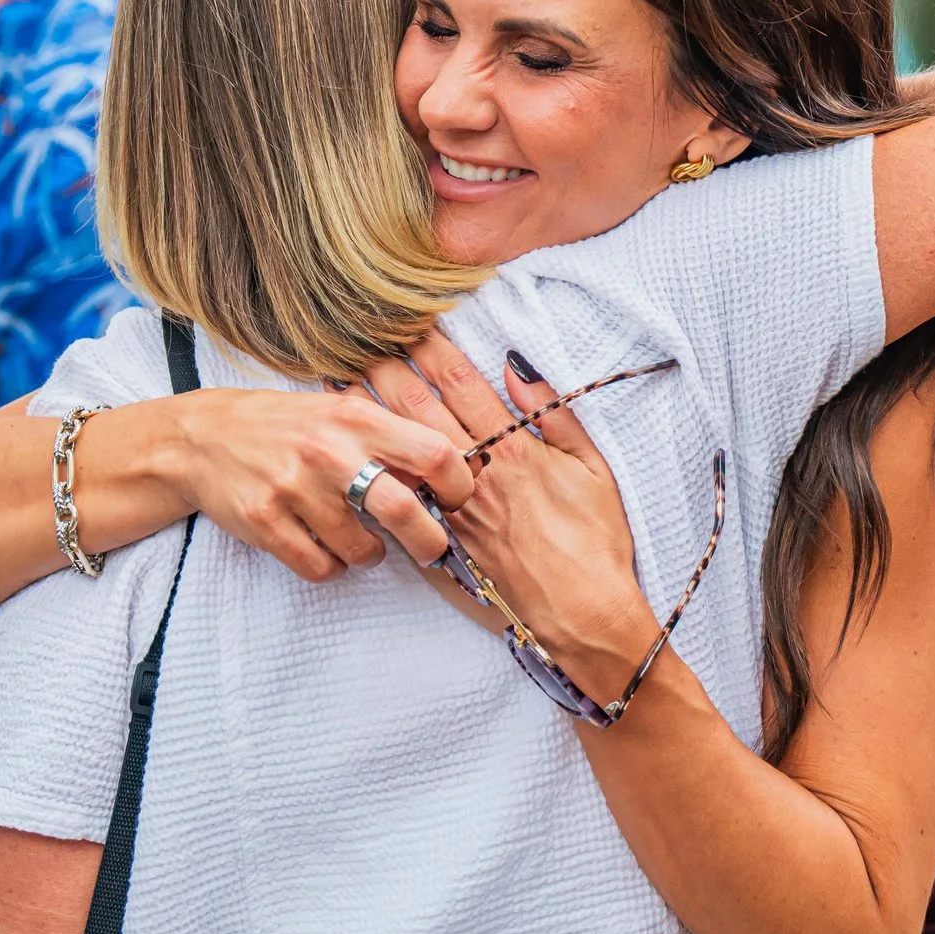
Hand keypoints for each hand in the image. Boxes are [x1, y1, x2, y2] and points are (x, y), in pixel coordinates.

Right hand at [160, 385, 472, 580]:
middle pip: (403, 509)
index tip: (454, 501)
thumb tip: (450, 470)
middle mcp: (327, 451)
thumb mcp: (338, 412)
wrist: (202, 438)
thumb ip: (388, 436)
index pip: (433, 452)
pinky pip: (320, 567)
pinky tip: (326, 549)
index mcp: (355, 417)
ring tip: (362, 542)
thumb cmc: (284, 426)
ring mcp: (294, 488)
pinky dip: (332, 567)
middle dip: (428, 541)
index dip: (457, 484)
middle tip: (430, 548)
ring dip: (370, 555)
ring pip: (361, 549)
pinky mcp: (266, 522)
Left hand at [374, 335, 659, 701]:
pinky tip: (350, 450)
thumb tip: (515, 366)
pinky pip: (399, 498)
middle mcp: (474, 474)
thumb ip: (553, 413)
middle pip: (418, 409)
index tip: (408, 320)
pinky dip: (372, 468)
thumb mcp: (592, 467)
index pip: (461, 383)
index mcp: (513, 448)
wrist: (584, 614)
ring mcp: (451, 511)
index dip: (431, 347)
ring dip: (368, 413)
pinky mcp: (441, 545)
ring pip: (398, 451)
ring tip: (338, 380)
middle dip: (387, 368)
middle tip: (357, 336)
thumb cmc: (596, 541)